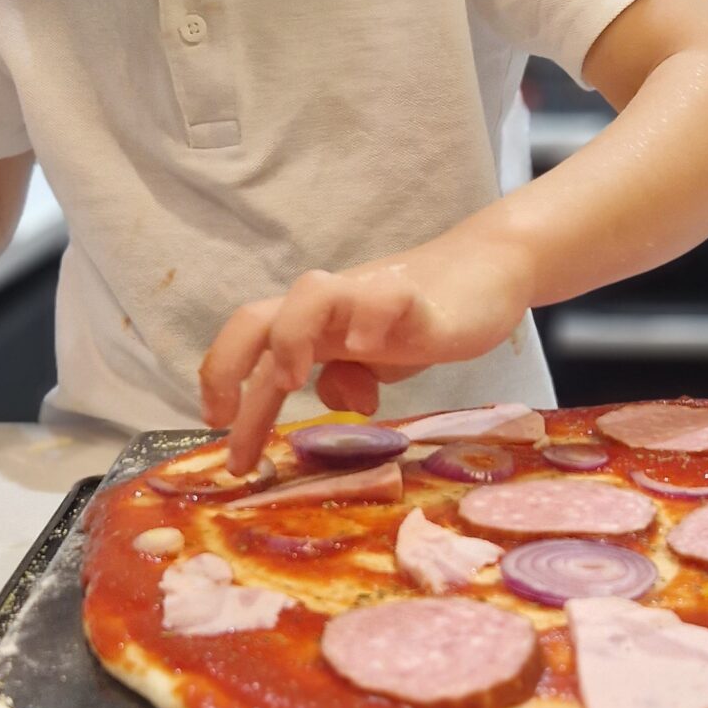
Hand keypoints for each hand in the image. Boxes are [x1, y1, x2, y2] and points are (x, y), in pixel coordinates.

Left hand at [200, 232, 531, 474]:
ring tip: (291, 381)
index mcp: (312, 326)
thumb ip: (349, 379)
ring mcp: (368, 298)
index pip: (253, 350)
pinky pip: (384, 299)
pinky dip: (369, 319)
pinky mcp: (413, 297)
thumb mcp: (377, 363)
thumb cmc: (419, 317)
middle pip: (256, 318)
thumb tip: (337, 400)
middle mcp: (329, 309)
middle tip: (225, 421)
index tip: (220, 436)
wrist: (486, 271)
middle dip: (228, 366)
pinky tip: (369, 347)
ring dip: (289, 337)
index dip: (225, 385)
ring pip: (309, 295)